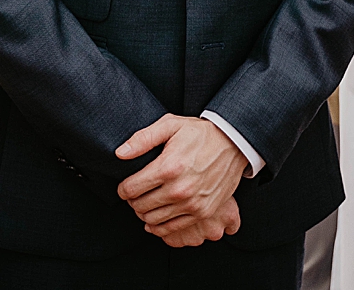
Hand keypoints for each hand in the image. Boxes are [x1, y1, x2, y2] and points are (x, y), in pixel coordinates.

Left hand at [115, 114, 246, 246]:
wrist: (233, 144)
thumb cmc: (199, 133)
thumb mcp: (169, 125)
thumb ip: (142, 139)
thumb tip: (120, 154)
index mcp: (168, 168)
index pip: (132, 188)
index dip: (122, 189)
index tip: (123, 187)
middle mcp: (180, 189)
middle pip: (141, 206)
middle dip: (132, 201)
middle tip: (133, 195)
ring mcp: (193, 204)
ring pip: (155, 219)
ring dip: (144, 214)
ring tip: (144, 204)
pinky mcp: (204, 212)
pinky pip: (174, 228)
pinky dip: (160, 226)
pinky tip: (155, 218)